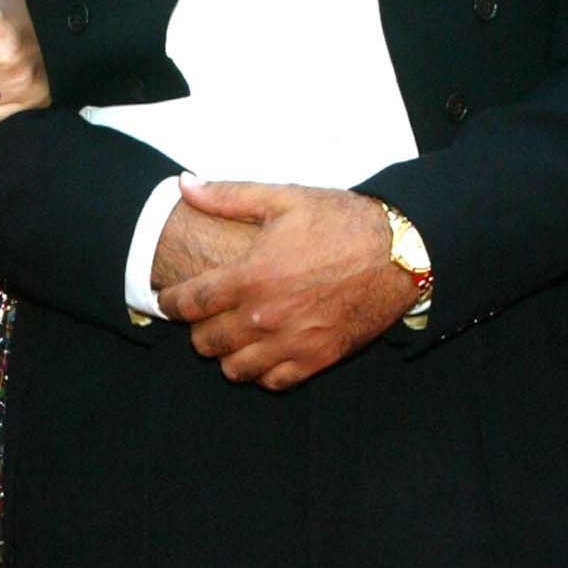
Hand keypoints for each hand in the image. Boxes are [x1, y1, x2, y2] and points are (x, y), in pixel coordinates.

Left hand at [155, 179, 419, 388]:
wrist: (399, 252)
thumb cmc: (343, 222)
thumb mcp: (283, 199)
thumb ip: (229, 197)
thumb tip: (185, 185)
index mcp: (251, 277)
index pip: (190, 303)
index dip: (171, 303)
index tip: (168, 300)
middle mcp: (266, 317)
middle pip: (206, 342)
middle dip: (199, 329)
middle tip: (207, 316)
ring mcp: (292, 343)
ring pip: (235, 369)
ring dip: (228, 354)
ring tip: (234, 336)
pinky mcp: (318, 359)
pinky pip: (274, 382)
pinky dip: (262, 372)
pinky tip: (264, 353)